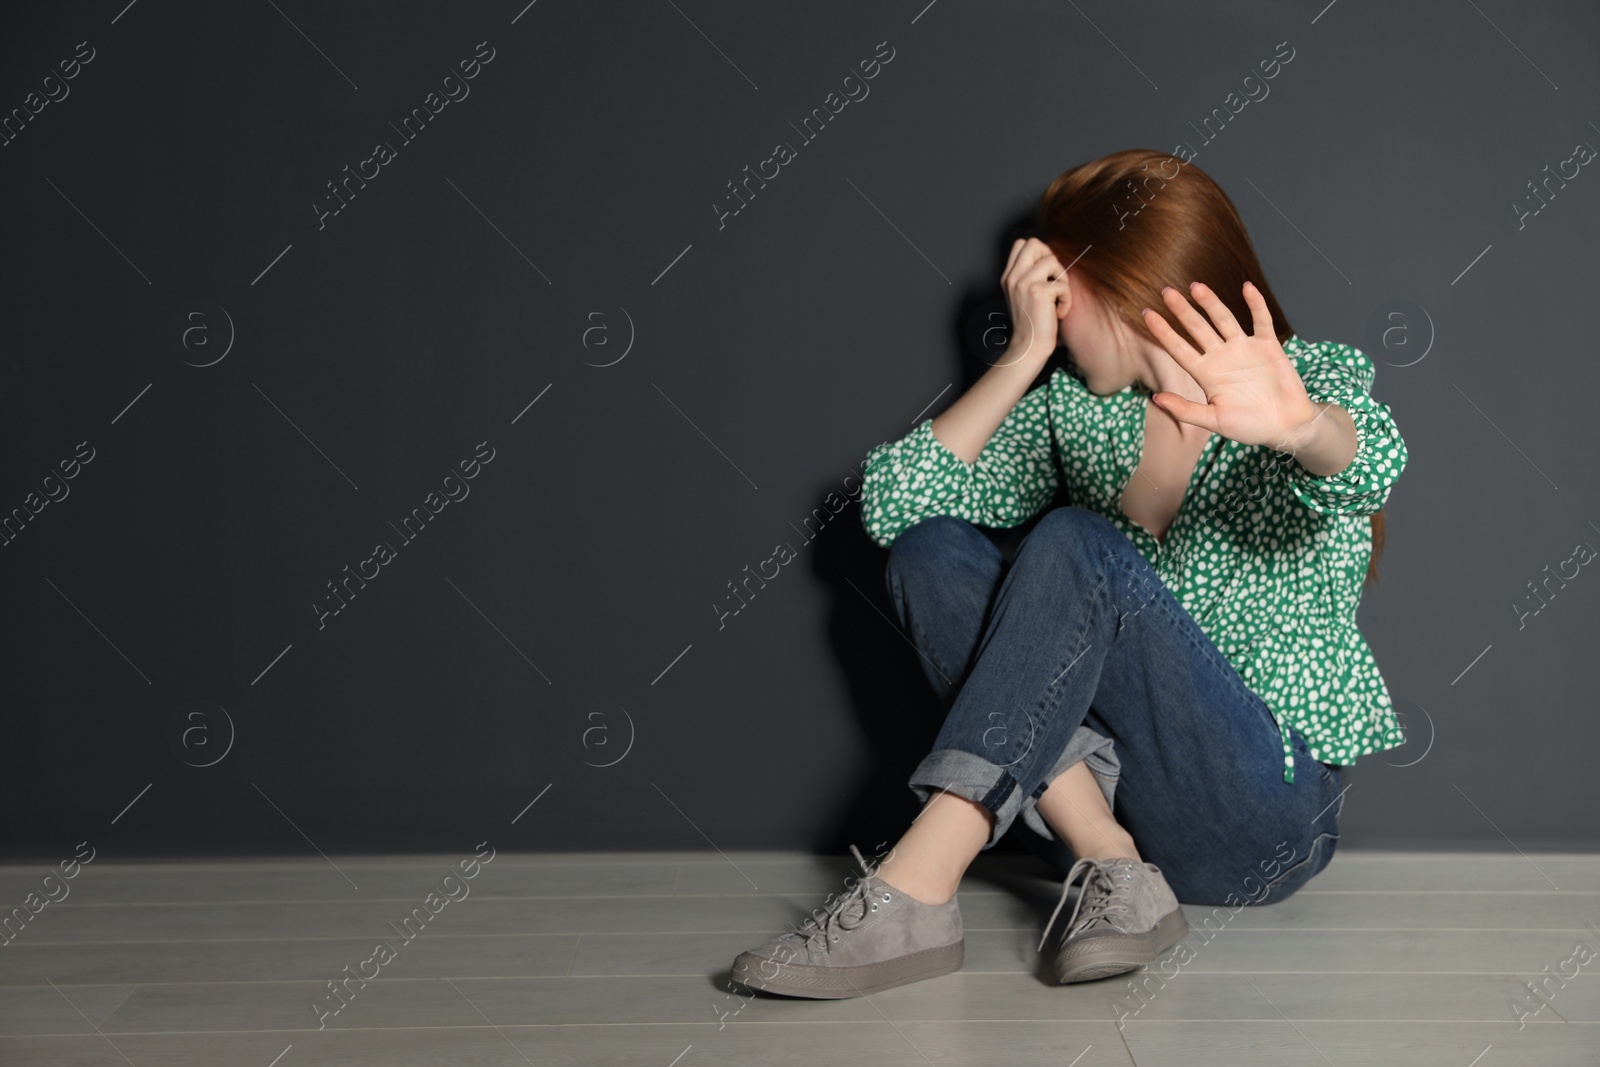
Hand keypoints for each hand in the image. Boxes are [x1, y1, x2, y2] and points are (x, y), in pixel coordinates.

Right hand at [997, 237, 1071, 369]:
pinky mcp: (1039, 292)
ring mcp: (1024, 283)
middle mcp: (1013, 277)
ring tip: (1057, 297)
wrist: (1028, 347)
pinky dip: (1066, 299)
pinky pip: (1062, 284)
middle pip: (1034, 243)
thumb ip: (1029, 275)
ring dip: (1061, 278)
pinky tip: (1058, 312)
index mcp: (1008, 276)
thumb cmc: (1031, 324)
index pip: (1021, 244)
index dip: (1039, 252)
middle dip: (1050, 257)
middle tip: (1053, 280)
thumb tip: (1049, 259)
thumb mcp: (1023, 295)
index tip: (1045, 273)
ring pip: (1051, 259)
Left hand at [1140, 280, 1319, 450]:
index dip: (1163, 332)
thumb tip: (1155, 399)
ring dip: (1211, 303)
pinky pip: (1261, 321)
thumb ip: (1185, 410)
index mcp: (1205, 373)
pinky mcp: (1268, 346)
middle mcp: (1221, 357)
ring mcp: (1244, 349)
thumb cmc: (1249, 427)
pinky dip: (1255, 304)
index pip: (1179, 348)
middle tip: (1166, 291)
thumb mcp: (1213, 421)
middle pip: (1197, 328)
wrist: (1286, 427)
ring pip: (1224, 320)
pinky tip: (1247, 287)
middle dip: (1182, 310)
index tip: (1147, 314)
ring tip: (1196, 286)